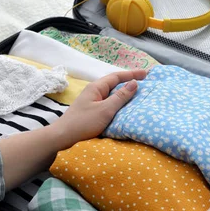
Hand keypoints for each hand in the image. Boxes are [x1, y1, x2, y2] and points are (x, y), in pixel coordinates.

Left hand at [0, 70, 146, 189]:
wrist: (63, 137)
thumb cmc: (84, 123)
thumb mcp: (105, 110)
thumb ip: (121, 97)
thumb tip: (134, 83)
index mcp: (96, 87)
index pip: (117, 76)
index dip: (132, 74)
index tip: (146, 73)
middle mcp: (94, 91)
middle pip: (114, 83)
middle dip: (129, 81)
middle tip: (145, 81)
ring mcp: (92, 101)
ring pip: (112, 93)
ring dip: (125, 91)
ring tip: (138, 92)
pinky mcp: (92, 110)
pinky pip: (109, 101)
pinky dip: (119, 101)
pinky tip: (125, 106)